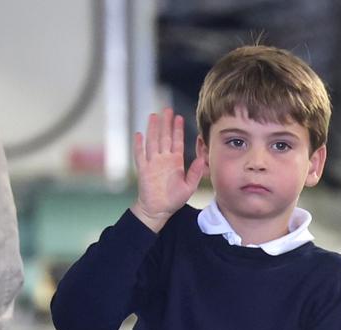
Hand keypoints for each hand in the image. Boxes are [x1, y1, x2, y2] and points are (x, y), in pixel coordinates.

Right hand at [131, 108, 204, 231]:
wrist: (158, 209)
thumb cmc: (174, 199)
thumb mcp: (189, 187)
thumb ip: (194, 173)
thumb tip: (201, 159)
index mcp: (175, 162)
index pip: (176, 141)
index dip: (177, 129)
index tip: (179, 117)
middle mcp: (164, 160)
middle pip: (164, 137)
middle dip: (166, 123)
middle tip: (167, 109)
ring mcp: (153, 163)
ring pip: (152, 142)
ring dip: (153, 129)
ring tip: (154, 116)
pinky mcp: (143, 170)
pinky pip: (140, 155)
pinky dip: (139, 145)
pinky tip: (138, 135)